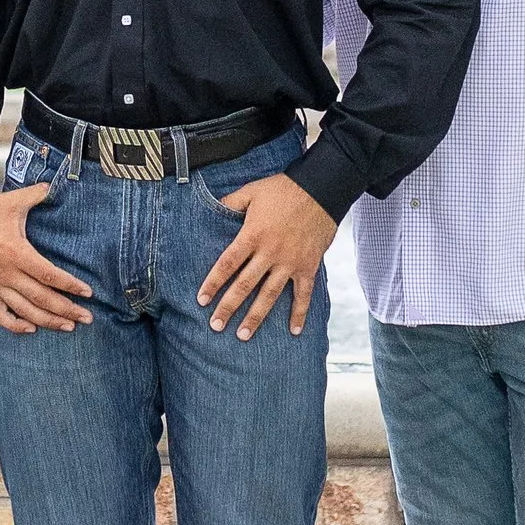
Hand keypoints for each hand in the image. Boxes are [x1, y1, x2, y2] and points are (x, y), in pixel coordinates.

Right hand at [0, 184, 93, 332]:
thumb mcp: (12, 201)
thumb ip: (36, 194)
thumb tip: (53, 187)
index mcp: (16, 253)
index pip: (49, 275)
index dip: (70, 286)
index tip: (87, 292)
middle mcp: (7, 274)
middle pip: (41, 298)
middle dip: (66, 310)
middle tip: (86, 318)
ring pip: (24, 310)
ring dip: (47, 321)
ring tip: (67, 326)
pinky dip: (14, 325)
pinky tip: (30, 329)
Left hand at [198, 172, 336, 339]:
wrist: (322, 188)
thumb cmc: (284, 189)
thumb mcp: (252, 191)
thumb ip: (231, 202)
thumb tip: (213, 208)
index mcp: (252, 235)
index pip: (227, 264)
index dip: (213, 283)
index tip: (202, 300)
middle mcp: (270, 253)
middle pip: (245, 285)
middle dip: (229, 307)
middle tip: (216, 326)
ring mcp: (290, 262)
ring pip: (269, 295)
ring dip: (256, 317)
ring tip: (243, 336)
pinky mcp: (308, 266)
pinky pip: (304, 295)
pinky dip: (299, 313)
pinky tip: (294, 331)